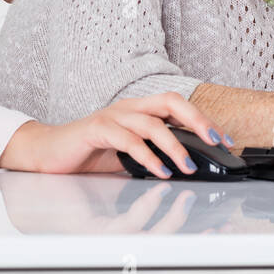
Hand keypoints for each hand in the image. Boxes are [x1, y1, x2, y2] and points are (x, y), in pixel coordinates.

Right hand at [0, 92, 230, 175]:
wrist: (49, 152)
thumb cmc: (90, 153)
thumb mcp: (130, 155)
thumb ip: (155, 155)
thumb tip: (189, 166)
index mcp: (140, 110)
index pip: (179, 107)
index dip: (203, 120)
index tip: (224, 140)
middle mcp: (129, 107)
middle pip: (171, 101)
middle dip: (197, 120)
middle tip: (216, 141)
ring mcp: (113, 115)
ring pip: (152, 123)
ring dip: (174, 146)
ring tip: (189, 166)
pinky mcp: (97, 129)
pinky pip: (128, 140)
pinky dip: (147, 157)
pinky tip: (159, 171)